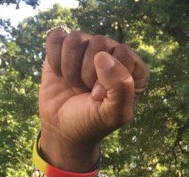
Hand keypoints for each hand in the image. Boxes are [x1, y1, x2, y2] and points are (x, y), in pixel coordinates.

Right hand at [39, 28, 148, 170]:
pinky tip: (61, 75)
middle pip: (99, 43)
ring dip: (70, 69)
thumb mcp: (114, 114)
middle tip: (86, 92)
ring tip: (75, 85)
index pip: (123, 54)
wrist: (62, 127)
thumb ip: (120, 88)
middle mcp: (113, 53)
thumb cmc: (92, 121)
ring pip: (76, 39)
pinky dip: (54, 60)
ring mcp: (88, 48)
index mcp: (134, 69)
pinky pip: (57, 37)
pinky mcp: (64, 46)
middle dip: (86, 73)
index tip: (99, 96)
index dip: (107, 77)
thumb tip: (103, 55)